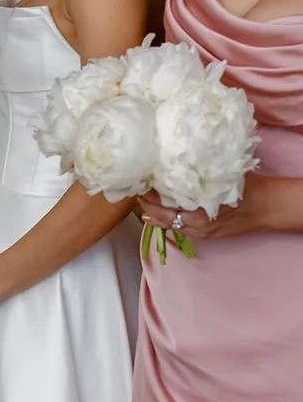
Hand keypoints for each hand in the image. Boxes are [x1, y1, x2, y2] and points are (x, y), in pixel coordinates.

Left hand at [138, 173, 267, 242]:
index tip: (139, 182)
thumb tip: (171, 166)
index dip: (149, 195)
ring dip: (154, 213)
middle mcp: (197, 225)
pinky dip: (165, 220)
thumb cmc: (246, 188)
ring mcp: (200, 232)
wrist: (266, 207)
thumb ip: (197, 176)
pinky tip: (154, 214)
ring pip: (168, 224)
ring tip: (141, 200)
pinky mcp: (205, 235)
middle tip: (135, 191)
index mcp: (199, 210)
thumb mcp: (220, 177)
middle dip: (146, 205)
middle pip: (162, 217)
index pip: (165, 205)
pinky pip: (178, 228)